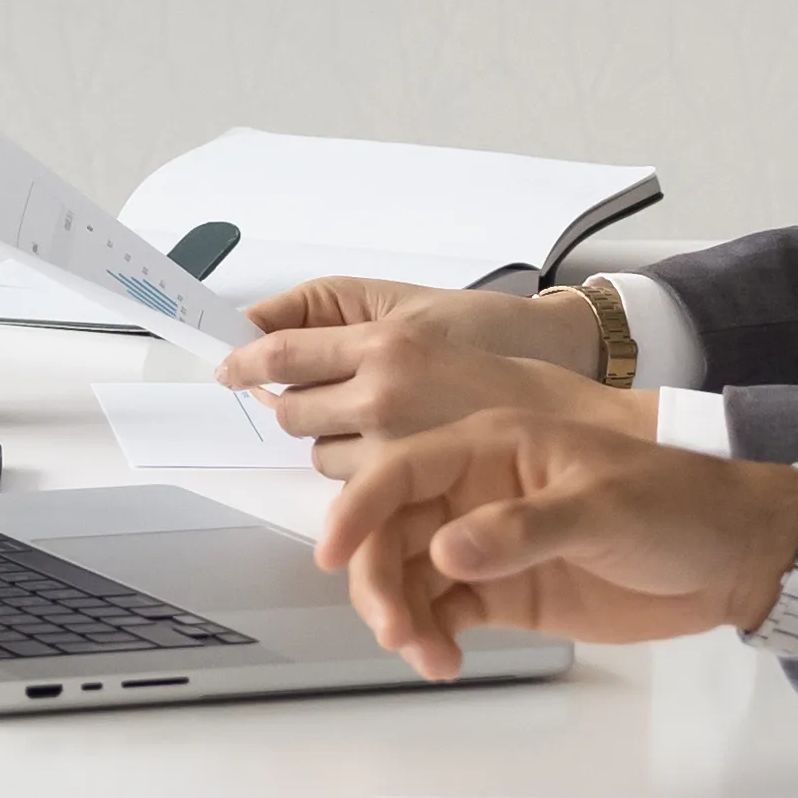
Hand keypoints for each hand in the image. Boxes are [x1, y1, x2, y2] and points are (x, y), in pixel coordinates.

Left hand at [223, 276, 604, 452]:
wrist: (570, 403)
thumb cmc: (493, 344)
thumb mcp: (411, 305)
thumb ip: (335, 312)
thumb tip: (258, 326)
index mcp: (385, 344)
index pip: (282, 352)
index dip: (244, 362)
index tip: (227, 369)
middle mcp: (384, 397)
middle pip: (291, 412)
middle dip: (300, 404)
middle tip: (332, 395)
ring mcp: (398, 449)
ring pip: (321, 455)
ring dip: (336, 442)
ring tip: (385, 425)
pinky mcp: (413, 492)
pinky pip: (356, 488)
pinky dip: (363, 475)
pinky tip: (397, 455)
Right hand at [321, 401, 797, 681]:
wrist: (735, 556)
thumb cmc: (678, 505)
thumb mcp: (605, 506)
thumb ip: (524, 527)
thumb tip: (446, 551)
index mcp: (492, 446)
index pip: (402, 469)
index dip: (358, 508)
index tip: (332, 555)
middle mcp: (475, 491)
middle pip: (391, 531)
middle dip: (378, 580)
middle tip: (397, 631)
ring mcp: (486, 543)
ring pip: (408, 576)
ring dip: (401, 616)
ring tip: (429, 656)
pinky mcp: (503, 591)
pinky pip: (442, 612)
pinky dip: (431, 638)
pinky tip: (444, 662)